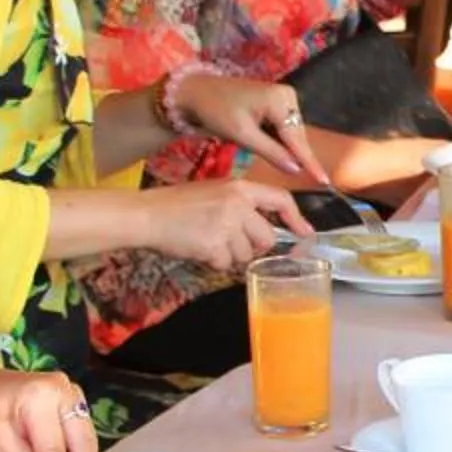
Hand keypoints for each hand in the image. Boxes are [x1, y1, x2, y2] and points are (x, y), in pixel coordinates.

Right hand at [146, 175, 312, 269]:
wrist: (147, 214)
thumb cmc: (176, 205)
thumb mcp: (214, 193)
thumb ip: (241, 206)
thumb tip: (264, 228)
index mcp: (240, 187)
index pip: (280, 199)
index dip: (296, 219)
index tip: (305, 233)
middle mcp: (238, 204)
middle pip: (266, 237)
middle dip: (252, 246)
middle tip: (228, 241)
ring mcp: (227, 224)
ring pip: (246, 254)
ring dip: (229, 255)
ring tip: (206, 240)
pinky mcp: (215, 245)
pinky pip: (225, 263)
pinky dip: (213, 262)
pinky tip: (198, 248)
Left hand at [182, 74, 326, 181]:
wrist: (195, 92)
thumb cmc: (215, 110)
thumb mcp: (242, 135)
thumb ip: (272, 152)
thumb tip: (296, 170)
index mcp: (280, 100)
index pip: (297, 139)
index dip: (309, 162)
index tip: (324, 180)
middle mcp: (287, 96)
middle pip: (296, 136)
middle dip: (296, 157)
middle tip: (303, 179)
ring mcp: (282, 99)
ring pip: (290, 135)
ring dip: (286, 151)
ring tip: (283, 167)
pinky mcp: (275, 104)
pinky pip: (282, 129)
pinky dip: (278, 143)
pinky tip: (274, 153)